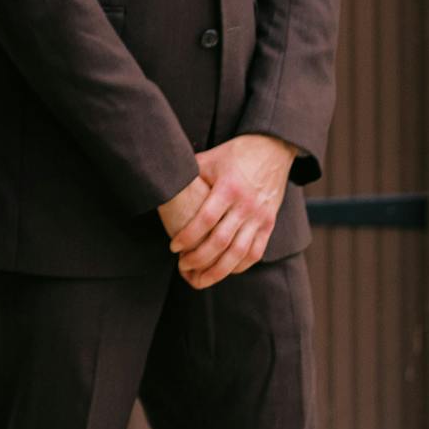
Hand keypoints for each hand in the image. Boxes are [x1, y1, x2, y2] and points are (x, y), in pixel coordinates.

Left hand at [168, 135, 297, 288]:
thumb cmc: (231, 155)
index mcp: (228, 189)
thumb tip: (157, 184)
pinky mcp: (269, 223)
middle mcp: (246, 205)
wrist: (271, 149)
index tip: (173, 247)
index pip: (205, 220)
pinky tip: (223, 271)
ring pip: (239, 253)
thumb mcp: (207, 161)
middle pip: (220, 241)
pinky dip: (239, 266)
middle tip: (182, 265)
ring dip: (218, 270)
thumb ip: (187, 176)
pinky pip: (256, 252)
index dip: (187, 237)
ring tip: (199, 278)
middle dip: (198, 259)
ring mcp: (260, 216)